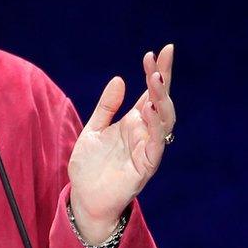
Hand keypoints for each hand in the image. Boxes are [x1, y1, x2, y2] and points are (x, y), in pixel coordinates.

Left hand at [67, 44, 175, 243]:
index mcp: (133, 122)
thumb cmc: (90, 166)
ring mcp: (146, 149)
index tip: (162, 49)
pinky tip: (149, 110)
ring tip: (155, 79)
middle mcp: (144, 133)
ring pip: (163, 121)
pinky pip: (155, 146)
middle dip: (162, 80)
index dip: (158, 71)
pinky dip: (154, 128)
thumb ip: (106, 106)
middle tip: (159, 59)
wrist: (84, 197)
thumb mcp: (93, 129)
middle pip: (160, 102)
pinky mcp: (144, 167)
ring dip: (161, 100)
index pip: (150, 92)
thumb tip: (120, 79)